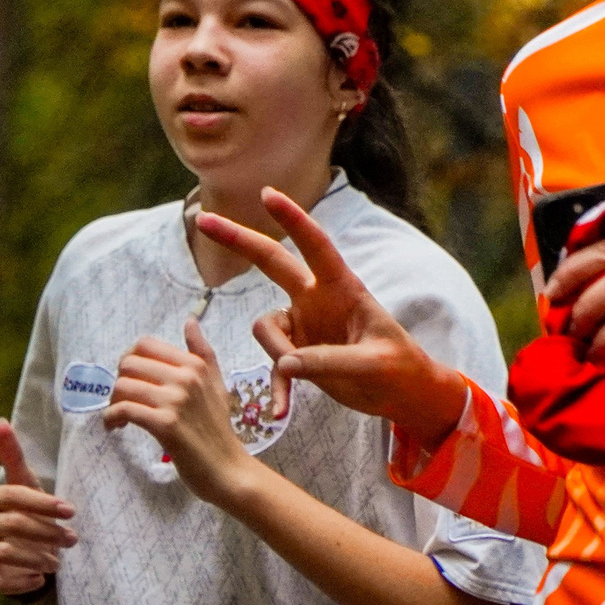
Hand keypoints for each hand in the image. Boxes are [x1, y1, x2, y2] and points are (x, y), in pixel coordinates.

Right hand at [0, 419, 75, 596]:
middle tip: (73, 539)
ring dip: (36, 557)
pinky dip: (19, 581)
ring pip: (3, 553)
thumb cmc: (31, 513)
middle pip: (11, 524)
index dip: (43, 503)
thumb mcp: (27, 484)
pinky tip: (38, 579)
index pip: (13, 496)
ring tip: (58, 561)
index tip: (71, 510)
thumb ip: (12, 455)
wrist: (29, 551)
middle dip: (46, 531)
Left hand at [102, 321, 256, 507]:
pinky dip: (111, 418)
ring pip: (122, 386)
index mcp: (195, 364)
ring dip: (112, 402)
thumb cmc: (218, 429)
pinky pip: (123, 410)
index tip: (131, 380)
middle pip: (128, 363)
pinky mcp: (165, 425)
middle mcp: (186, 377)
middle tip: (123, 400)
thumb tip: (190, 321)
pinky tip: (116, 427)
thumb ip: (202, 352)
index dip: (129, 360)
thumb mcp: (216, 384)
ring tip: (120, 417)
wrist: (227, 468)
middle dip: (119, 381)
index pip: (145, 344)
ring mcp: (175, 400)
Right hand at [197, 187, 465, 441]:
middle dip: (238, 239)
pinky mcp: (299, 352)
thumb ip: (329, 361)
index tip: (267, 194)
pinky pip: (274, 365)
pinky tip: (281, 411)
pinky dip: (278, 387)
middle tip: (201, 219)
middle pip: (272, 262)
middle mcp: (318, 299)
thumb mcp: (371, 365)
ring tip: (302, 379)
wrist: (402, 394)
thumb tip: (285, 364)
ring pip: (265, 327)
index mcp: (343, 288)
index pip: (315, 246)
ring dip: (276, 353)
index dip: (292, 219)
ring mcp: (305, 324)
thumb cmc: (399, 369)